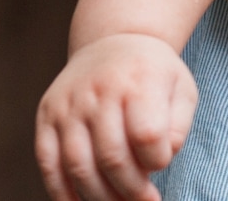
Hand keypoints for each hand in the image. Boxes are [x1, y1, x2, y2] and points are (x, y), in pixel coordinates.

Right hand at [35, 32, 196, 200]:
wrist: (113, 41)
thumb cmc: (153, 74)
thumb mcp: (181, 89)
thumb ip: (179, 126)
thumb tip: (163, 157)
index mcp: (139, 80)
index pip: (147, 135)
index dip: (157, 160)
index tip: (161, 163)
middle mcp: (99, 91)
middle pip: (112, 157)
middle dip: (131, 190)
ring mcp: (69, 105)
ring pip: (78, 166)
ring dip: (100, 197)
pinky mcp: (47, 117)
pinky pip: (48, 164)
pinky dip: (63, 192)